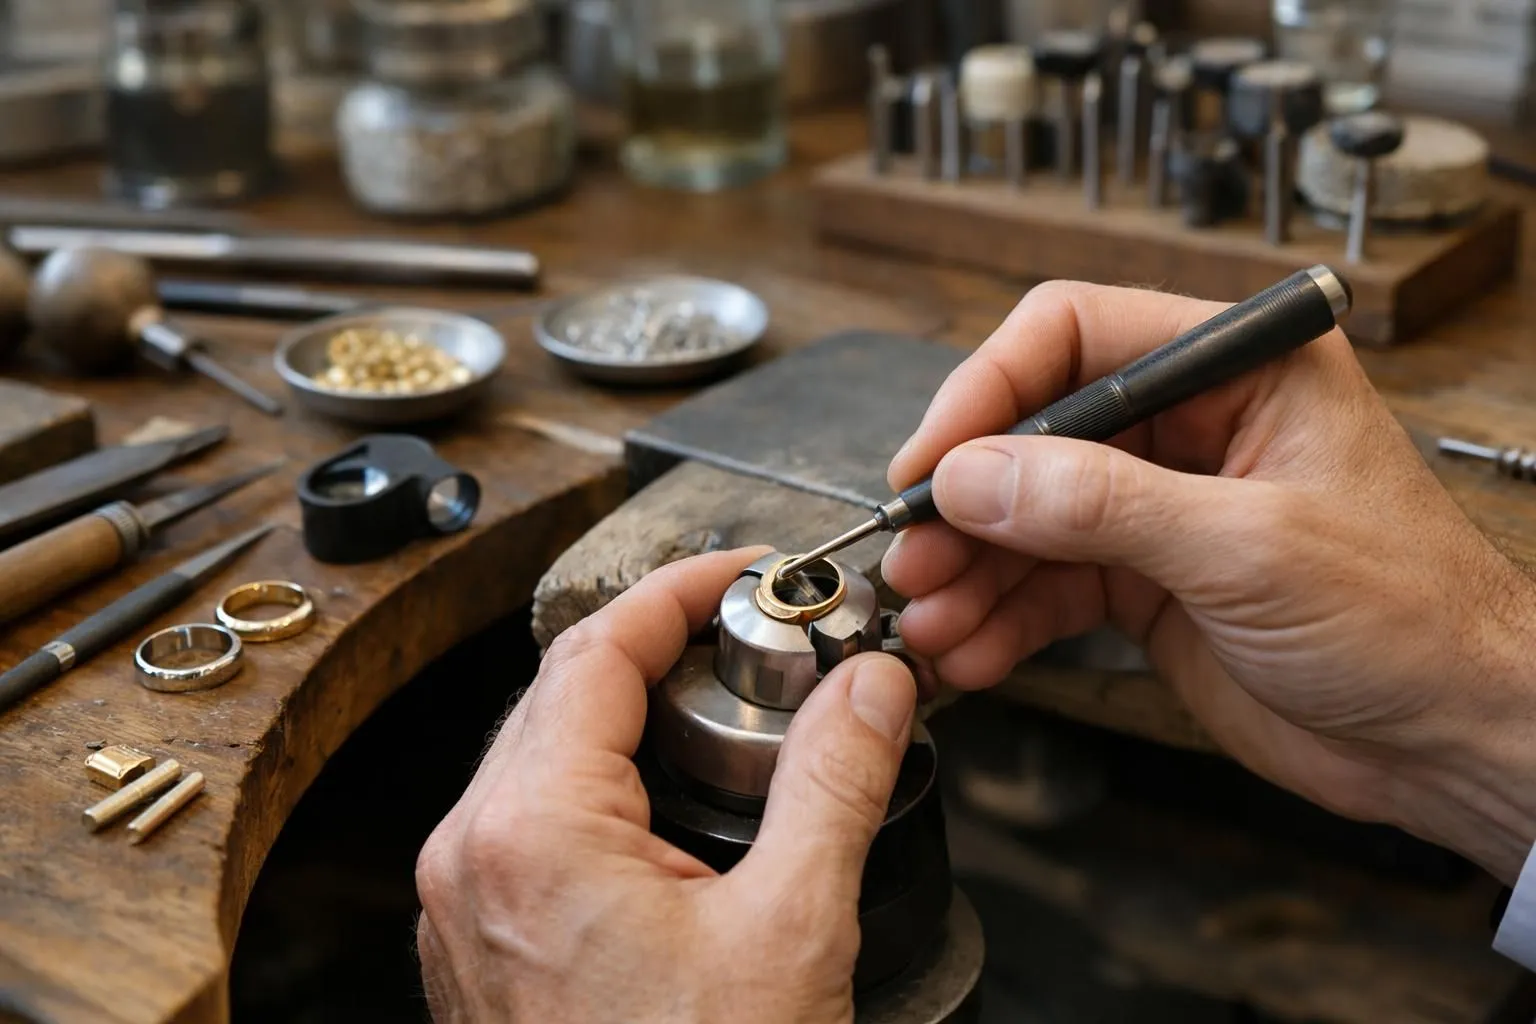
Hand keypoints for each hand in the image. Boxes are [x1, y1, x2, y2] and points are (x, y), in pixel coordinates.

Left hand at [416, 549, 916, 1022]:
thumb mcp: (792, 927)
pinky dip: (594, 784)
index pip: (595, 649)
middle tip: (748, 638)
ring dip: (624, 715)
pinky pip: (525, 822)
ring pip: (538, 755)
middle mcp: (470, 859)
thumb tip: (871, 685)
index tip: (740, 573)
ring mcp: (462, 907)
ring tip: (718, 710)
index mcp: (529, 833)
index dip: (678, 590)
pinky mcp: (478, 947)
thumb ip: (834, 782)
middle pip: (560, 692)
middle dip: (657, 648)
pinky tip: (664, 806)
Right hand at [883, 281, 1535, 882]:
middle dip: (966, 501)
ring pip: (1027, 517)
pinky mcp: (1146, 582)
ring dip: (971, 571)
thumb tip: (973, 474)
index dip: (988, 391)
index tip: (932, 461)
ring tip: (929, 622)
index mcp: (1237, 367)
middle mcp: (1190, 425)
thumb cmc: (1411, 617)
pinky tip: (969, 652)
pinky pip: (1046, 585)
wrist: (1455, 738)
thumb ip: (1101, 504)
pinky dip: (1000, 619)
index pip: (1073, 334)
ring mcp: (1161, 506)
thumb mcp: (1247, 547)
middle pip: (1033, 431)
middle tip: (915, 557)